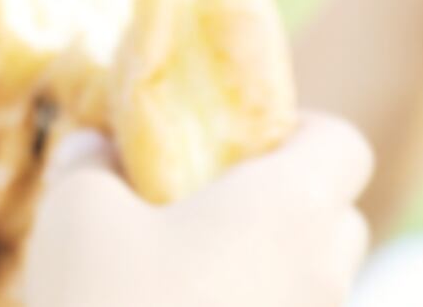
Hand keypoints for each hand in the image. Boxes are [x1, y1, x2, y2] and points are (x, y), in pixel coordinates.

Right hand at [22, 116, 373, 306]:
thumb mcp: (76, 219)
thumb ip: (87, 165)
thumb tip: (90, 146)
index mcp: (292, 208)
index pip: (346, 145)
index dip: (299, 132)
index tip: (235, 145)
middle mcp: (324, 277)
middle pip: (336, 222)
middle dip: (282, 209)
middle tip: (203, 213)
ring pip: (310, 291)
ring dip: (262, 278)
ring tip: (182, 284)